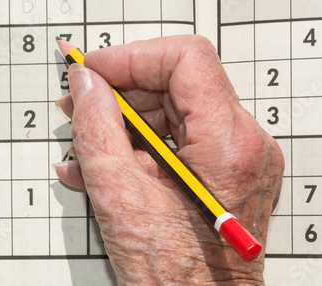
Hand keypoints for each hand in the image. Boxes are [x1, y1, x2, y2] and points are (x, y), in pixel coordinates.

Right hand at [54, 35, 283, 284]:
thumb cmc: (172, 276)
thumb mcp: (118, 194)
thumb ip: (97, 126)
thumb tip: (86, 82)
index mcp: (228, 144)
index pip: (186, 58)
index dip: (133, 57)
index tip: (93, 69)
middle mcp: (244, 144)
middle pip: (179, 82)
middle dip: (122, 90)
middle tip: (78, 102)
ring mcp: (237, 157)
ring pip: (175, 109)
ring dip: (126, 119)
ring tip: (84, 140)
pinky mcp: (224, 170)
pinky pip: (179, 138)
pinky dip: (141, 143)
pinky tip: (106, 160)